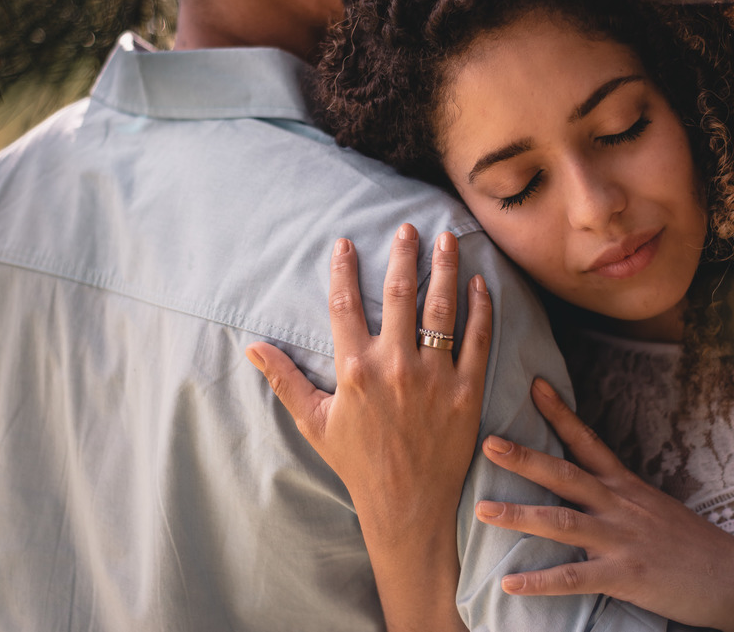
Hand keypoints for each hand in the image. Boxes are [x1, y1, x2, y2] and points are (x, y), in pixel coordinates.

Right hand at [247, 223, 489, 631]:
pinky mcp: (467, 391)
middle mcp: (395, 366)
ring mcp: (435, 377)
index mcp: (355, 370)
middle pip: (399, 293)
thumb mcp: (314, 422)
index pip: (345, 303)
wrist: (406, 505)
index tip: (345, 243)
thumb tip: (251, 345)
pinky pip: (478, 339)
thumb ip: (285, 379)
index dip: (343, 269)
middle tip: (409, 227)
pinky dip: (481, 308)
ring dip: (446, 267)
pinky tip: (481, 284)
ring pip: (442, 307)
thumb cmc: (357, 463)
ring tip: (446, 239)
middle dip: (404, 254)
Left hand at [476, 379, 733, 631]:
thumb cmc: (694, 546)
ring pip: (562, 522)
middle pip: (565, 474)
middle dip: (524, 457)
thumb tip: (586, 488)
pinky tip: (510, 582)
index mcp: (627, 487)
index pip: (588, 440)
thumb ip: (619, 498)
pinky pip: (574, 578)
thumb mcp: (655, 509)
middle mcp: (621, 505)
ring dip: (518, 515)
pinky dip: (540, 581)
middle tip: (486, 442)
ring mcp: (622, 540)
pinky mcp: (626, 576)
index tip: (534, 384)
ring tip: (481, 511)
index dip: (560, 413)